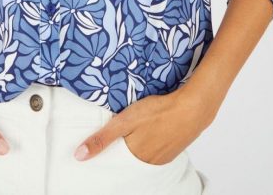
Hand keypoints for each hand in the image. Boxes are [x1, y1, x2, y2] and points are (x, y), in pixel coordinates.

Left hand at [73, 87, 211, 163]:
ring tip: (131, 134)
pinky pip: (154, 153)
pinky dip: (148, 146)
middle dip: (119, 151)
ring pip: (141, 156)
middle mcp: (147, 162)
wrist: (192, 109)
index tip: (95, 149)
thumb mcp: (125, 121)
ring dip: (134, 148)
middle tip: (114, 138)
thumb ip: (103, 138)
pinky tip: (148, 134)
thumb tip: (80, 156)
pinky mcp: (172, 151)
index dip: (105, 154)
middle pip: (127, 160)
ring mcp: (161, 158)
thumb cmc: (157, 112)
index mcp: (134, 156)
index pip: (113, 161)